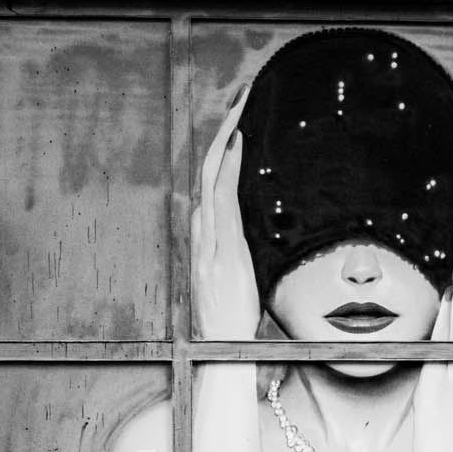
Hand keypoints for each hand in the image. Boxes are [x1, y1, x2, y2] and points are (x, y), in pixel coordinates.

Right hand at [191, 85, 261, 340]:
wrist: (219, 351)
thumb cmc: (231, 325)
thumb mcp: (239, 285)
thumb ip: (240, 260)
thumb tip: (250, 247)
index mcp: (208, 242)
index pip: (212, 186)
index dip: (222, 154)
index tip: (237, 127)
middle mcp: (203, 235)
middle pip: (208, 172)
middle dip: (222, 133)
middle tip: (238, 100)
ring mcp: (208, 240)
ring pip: (211, 176)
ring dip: (225, 139)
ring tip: (239, 108)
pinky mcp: (218, 247)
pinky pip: (221, 198)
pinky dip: (227, 167)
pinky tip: (238, 143)